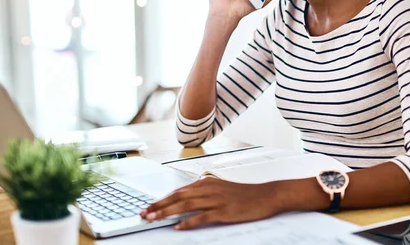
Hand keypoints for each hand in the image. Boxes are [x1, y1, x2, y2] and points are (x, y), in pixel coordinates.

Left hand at [140, 177, 285, 229]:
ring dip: (167, 212)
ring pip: (185, 205)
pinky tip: (178, 227)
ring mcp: (216, 200)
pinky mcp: (224, 212)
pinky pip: (202, 217)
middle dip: (158, 205)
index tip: (148, 206)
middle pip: (177, 197)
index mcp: (205, 183)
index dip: (161, 199)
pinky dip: (188, 222)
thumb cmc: (243, 193)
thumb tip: (186, 195)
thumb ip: (203, 190)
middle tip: (143, 213)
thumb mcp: (220, 187)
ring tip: (153, 219)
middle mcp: (208, 189)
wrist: (266, 195)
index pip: (177, 191)